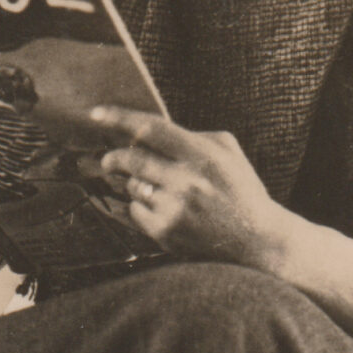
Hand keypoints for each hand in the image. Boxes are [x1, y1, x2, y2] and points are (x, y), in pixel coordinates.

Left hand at [86, 108, 292, 270]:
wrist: (256, 240)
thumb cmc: (241, 191)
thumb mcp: (228, 153)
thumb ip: (194, 136)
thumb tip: (151, 130)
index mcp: (203, 154)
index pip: (151, 128)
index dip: (119, 118)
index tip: (96, 113)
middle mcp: (186, 179)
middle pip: (131, 158)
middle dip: (114, 157)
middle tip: (110, 159)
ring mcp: (174, 207)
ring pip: (132, 185)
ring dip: (135, 184)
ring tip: (158, 190)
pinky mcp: (166, 231)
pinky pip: (136, 210)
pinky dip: (142, 207)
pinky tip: (165, 211)